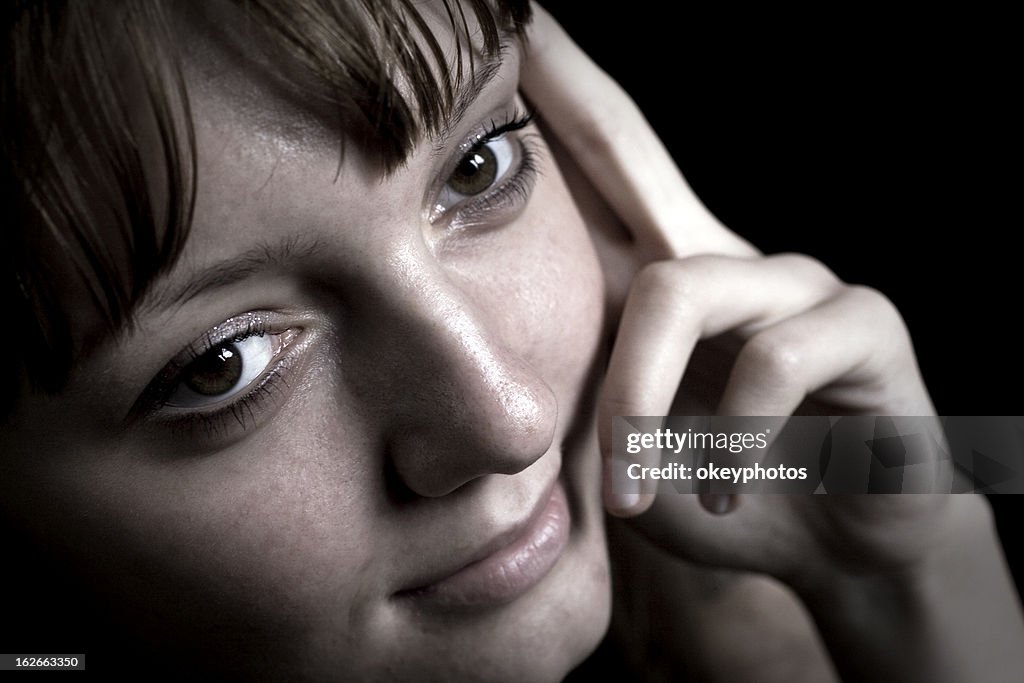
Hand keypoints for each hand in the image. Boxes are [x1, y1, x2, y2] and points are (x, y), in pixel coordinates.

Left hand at [521, 5, 1023, 681]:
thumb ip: (575, 411)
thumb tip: (487, 387)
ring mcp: (800, 282)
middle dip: (570, 86)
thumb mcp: (626, 458)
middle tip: (517, 21)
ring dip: (642, 404)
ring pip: (687, 287)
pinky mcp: (868, 328)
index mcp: (664, 282)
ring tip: (642, 488)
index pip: (596, 173)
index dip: (552, 94)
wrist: (825, 554)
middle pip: (630, 147)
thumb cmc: (714, 494)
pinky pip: (780, 354)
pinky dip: (736, 437)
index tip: (505, 28)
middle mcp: (728, 256)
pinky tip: (727, 488)